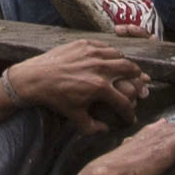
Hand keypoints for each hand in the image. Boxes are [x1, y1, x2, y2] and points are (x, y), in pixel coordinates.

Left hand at [0, 43, 148, 127]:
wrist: (35, 78)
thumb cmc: (55, 99)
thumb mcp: (74, 117)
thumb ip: (92, 127)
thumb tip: (105, 130)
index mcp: (100, 87)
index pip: (124, 101)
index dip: (130, 113)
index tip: (131, 117)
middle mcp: (100, 68)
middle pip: (130, 69)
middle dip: (137, 78)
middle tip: (139, 82)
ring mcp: (92, 53)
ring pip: (118, 54)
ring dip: (124, 62)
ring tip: (125, 68)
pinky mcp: (84, 44)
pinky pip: (104, 45)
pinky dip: (110, 52)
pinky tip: (109, 57)